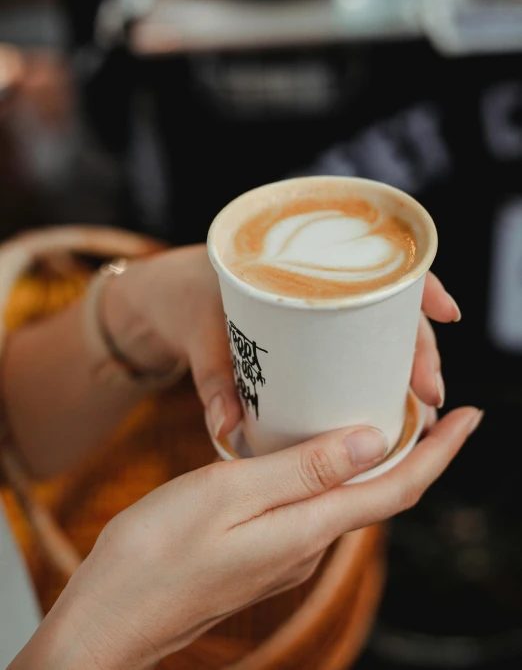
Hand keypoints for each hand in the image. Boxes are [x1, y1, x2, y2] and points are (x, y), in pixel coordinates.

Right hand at [27, 406, 480, 669]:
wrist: (111, 616)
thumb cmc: (156, 554)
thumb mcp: (227, 496)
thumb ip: (301, 469)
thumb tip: (370, 441)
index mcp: (306, 528)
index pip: (397, 487)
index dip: (440, 452)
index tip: (471, 417)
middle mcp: (307, 544)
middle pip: (382, 493)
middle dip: (417, 451)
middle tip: (429, 402)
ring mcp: (285, 551)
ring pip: (349, 497)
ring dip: (377, 458)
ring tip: (382, 413)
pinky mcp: (263, 550)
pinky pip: (316, 504)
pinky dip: (334, 470)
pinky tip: (318, 447)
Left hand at [104, 245, 461, 437]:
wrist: (163, 296)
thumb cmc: (184, 302)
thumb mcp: (201, 336)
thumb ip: (214, 382)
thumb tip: (227, 430)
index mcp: (297, 261)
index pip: (377, 262)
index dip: (420, 284)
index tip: (446, 315)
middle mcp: (317, 280)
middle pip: (388, 304)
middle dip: (418, 345)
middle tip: (430, 392)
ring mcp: (316, 307)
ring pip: (377, 328)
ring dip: (403, 362)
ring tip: (418, 404)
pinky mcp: (308, 333)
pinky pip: (353, 345)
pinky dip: (376, 368)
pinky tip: (391, 395)